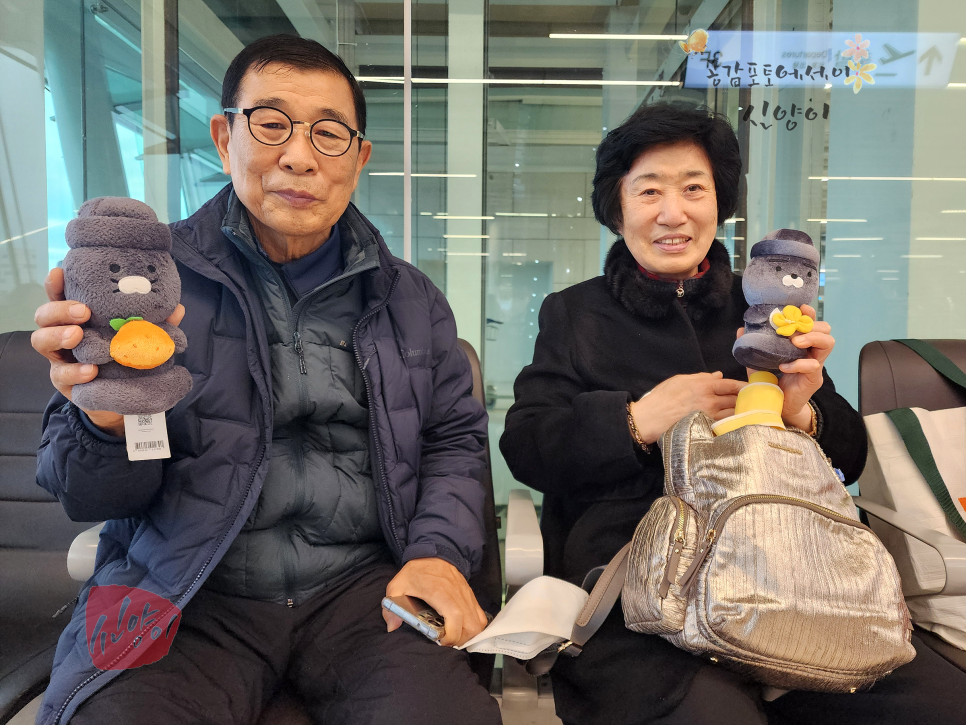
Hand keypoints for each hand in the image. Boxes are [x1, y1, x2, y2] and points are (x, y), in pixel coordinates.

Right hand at [30, 267, 184, 436]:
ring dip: (58, 335)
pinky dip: (74, 371)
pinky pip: (60, 375)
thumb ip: (155, 325)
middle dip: (59, 310)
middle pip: (44, 315)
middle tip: (83, 312)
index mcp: (79, 317)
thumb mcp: (141, 339)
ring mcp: (60, 357)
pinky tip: (91, 371)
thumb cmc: (126, 359)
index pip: (60, 295)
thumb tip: (178, 309)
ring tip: (77, 336)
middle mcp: (63, 333)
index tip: (60, 271)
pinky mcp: (64, 382)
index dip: (55, 283)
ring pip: (41, 340)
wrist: (122, 400)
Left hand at [383, 557, 487, 647]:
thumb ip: (391, 606)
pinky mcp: (471, 597)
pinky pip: (480, 617)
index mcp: (440, 593)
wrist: (435, 554)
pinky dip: (475, 628)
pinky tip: (462, 630)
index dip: (450, 636)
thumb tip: (392, 627)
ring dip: (468, 636)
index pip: (455, 618)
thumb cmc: (417, 572)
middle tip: (445, 641)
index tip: (439, 640)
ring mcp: (467, 597)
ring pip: (478, 624)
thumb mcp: (398, 585)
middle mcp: (458, 596)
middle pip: (471, 626)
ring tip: (452, 637)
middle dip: (459, 640)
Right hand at [630, 372, 745, 443]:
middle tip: (753, 401)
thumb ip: (701, 377)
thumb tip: (719, 376)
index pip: (731, 385)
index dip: (744, 386)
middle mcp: (710, 400)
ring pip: (733, 413)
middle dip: (745, 399)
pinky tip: (737, 424)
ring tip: (747, 413)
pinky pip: (725, 425)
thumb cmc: (662, 397)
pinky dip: (732, 423)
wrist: (650, 418)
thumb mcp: (680, 380)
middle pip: (736, 399)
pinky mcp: (706, 429)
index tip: (752, 387)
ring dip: (741, 412)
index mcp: (704, 385)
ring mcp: (709, 416)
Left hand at [736, 304, 833, 430]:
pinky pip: (813, 366)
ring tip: (795, 342)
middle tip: (794, 332)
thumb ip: (753, 348)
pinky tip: (785, 367)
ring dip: (811, 339)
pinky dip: (799, 364)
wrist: (777, 406)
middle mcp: (812, 353)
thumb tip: (741, 330)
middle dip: (812, 326)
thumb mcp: (760, 362)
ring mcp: (815, 366)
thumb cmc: (771, 383)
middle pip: (826, 331)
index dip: (809, 315)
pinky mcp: (813, 379)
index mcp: (802, 346)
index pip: (813, 325)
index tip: (801, 308)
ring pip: (827, 344)